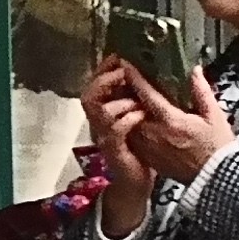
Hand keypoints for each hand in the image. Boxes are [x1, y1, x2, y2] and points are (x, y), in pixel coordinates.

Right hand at [80, 60, 156, 234]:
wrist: (137, 182)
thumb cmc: (141, 149)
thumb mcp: (137, 118)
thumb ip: (137, 98)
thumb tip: (150, 74)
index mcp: (104, 112)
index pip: (94, 85)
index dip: (103, 69)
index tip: (118, 56)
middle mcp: (98, 123)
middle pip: (88, 95)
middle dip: (104, 80)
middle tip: (123, 72)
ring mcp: (104, 137)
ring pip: (99, 110)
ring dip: (118, 99)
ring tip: (137, 97)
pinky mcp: (114, 150)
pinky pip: (115, 130)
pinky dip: (128, 118)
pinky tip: (142, 114)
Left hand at [119, 62, 236, 185]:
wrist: (215, 177)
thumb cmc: (217, 145)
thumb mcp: (215, 116)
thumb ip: (201, 92)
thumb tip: (194, 70)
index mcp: (171, 121)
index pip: (147, 96)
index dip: (135, 79)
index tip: (126, 64)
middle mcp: (154, 133)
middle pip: (130, 109)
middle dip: (124, 93)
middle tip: (121, 79)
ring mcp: (147, 147)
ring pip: (127, 123)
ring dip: (124, 110)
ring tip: (123, 95)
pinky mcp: (146, 157)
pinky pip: (131, 137)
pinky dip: (128, 126)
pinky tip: (131, 117)